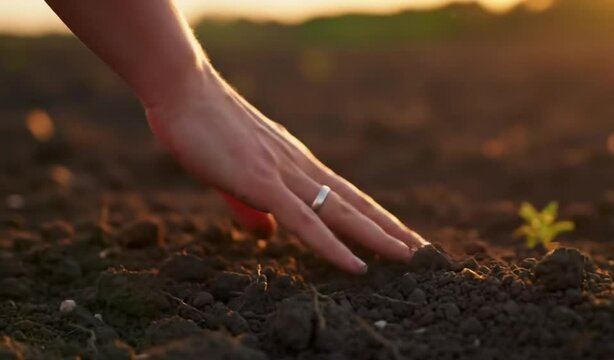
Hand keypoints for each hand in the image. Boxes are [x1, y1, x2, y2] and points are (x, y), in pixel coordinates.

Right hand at [145, 69, 427, 273]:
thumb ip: (253, 208)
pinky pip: (306, 222)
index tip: (396, 234)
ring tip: (410, 255)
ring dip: (378, 236)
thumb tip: (268, 235)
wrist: (185, 93)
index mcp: (295, 165)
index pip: (344, 195)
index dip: (372, 217)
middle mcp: (301, 168)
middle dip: (389, 228)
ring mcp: (286, 174)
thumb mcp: (234, 175)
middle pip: (355, 203)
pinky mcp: (264, 183)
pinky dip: (333, 246)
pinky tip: (357, 265)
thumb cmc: (205, 129)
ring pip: (342, 212)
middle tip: (421, 249)